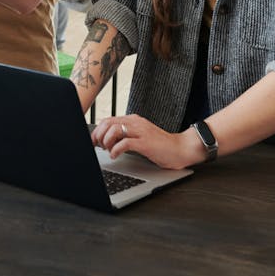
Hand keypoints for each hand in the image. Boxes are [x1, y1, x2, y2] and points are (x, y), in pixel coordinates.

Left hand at [90, 114, 205, 169]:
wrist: (181, 149)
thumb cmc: (161, 146)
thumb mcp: (140, 137)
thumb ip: (126, 135)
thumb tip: (107, 140)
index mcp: (133, 120)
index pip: (108, 120)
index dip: (97, 130)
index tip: (93, 141)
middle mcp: (136, 122)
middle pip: (108, 123)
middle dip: (98, 135)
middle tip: (98, 146)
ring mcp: (141, 131)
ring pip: (114, 130)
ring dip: (106, 141)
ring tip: (107, 150)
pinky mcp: (145, 143)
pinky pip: (124, 143)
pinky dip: (115, 150)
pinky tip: (114, 155)